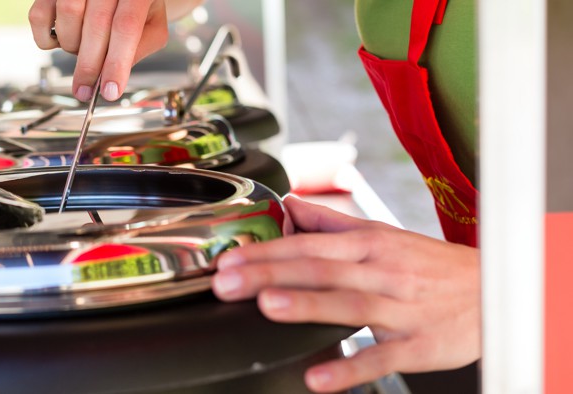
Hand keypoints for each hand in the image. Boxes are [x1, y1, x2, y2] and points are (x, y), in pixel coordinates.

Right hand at [28, 0, 168, 101]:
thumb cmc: (136, 5)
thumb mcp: (151, 23)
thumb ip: (141, 47)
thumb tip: (114, 76)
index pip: (126, 27)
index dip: (116, 63)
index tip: (110, 92)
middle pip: (96, 25)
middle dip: (90, 66)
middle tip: (86, 91)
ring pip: (67, 17)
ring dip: (72, 46)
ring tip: (83, 49)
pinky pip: (39, 17)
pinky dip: (46, 39)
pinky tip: (61, 41)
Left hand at [212, 196, 479, 392]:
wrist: (494, 290)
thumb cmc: (429, 265)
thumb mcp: (382, 234)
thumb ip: (329, 223)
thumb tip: (287, 204)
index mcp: (369, 244)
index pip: (308, 244)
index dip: (266, 250)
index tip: (227, 257)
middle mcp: (381, 271)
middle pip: (320, 269)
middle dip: (269, 273)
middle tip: (225, 282)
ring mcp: (401, 308)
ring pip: (349, 303)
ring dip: (308, 305)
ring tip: (267, 306)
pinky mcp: (418, 345)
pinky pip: (382, 356)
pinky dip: (350, 366)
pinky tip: (318, 377)